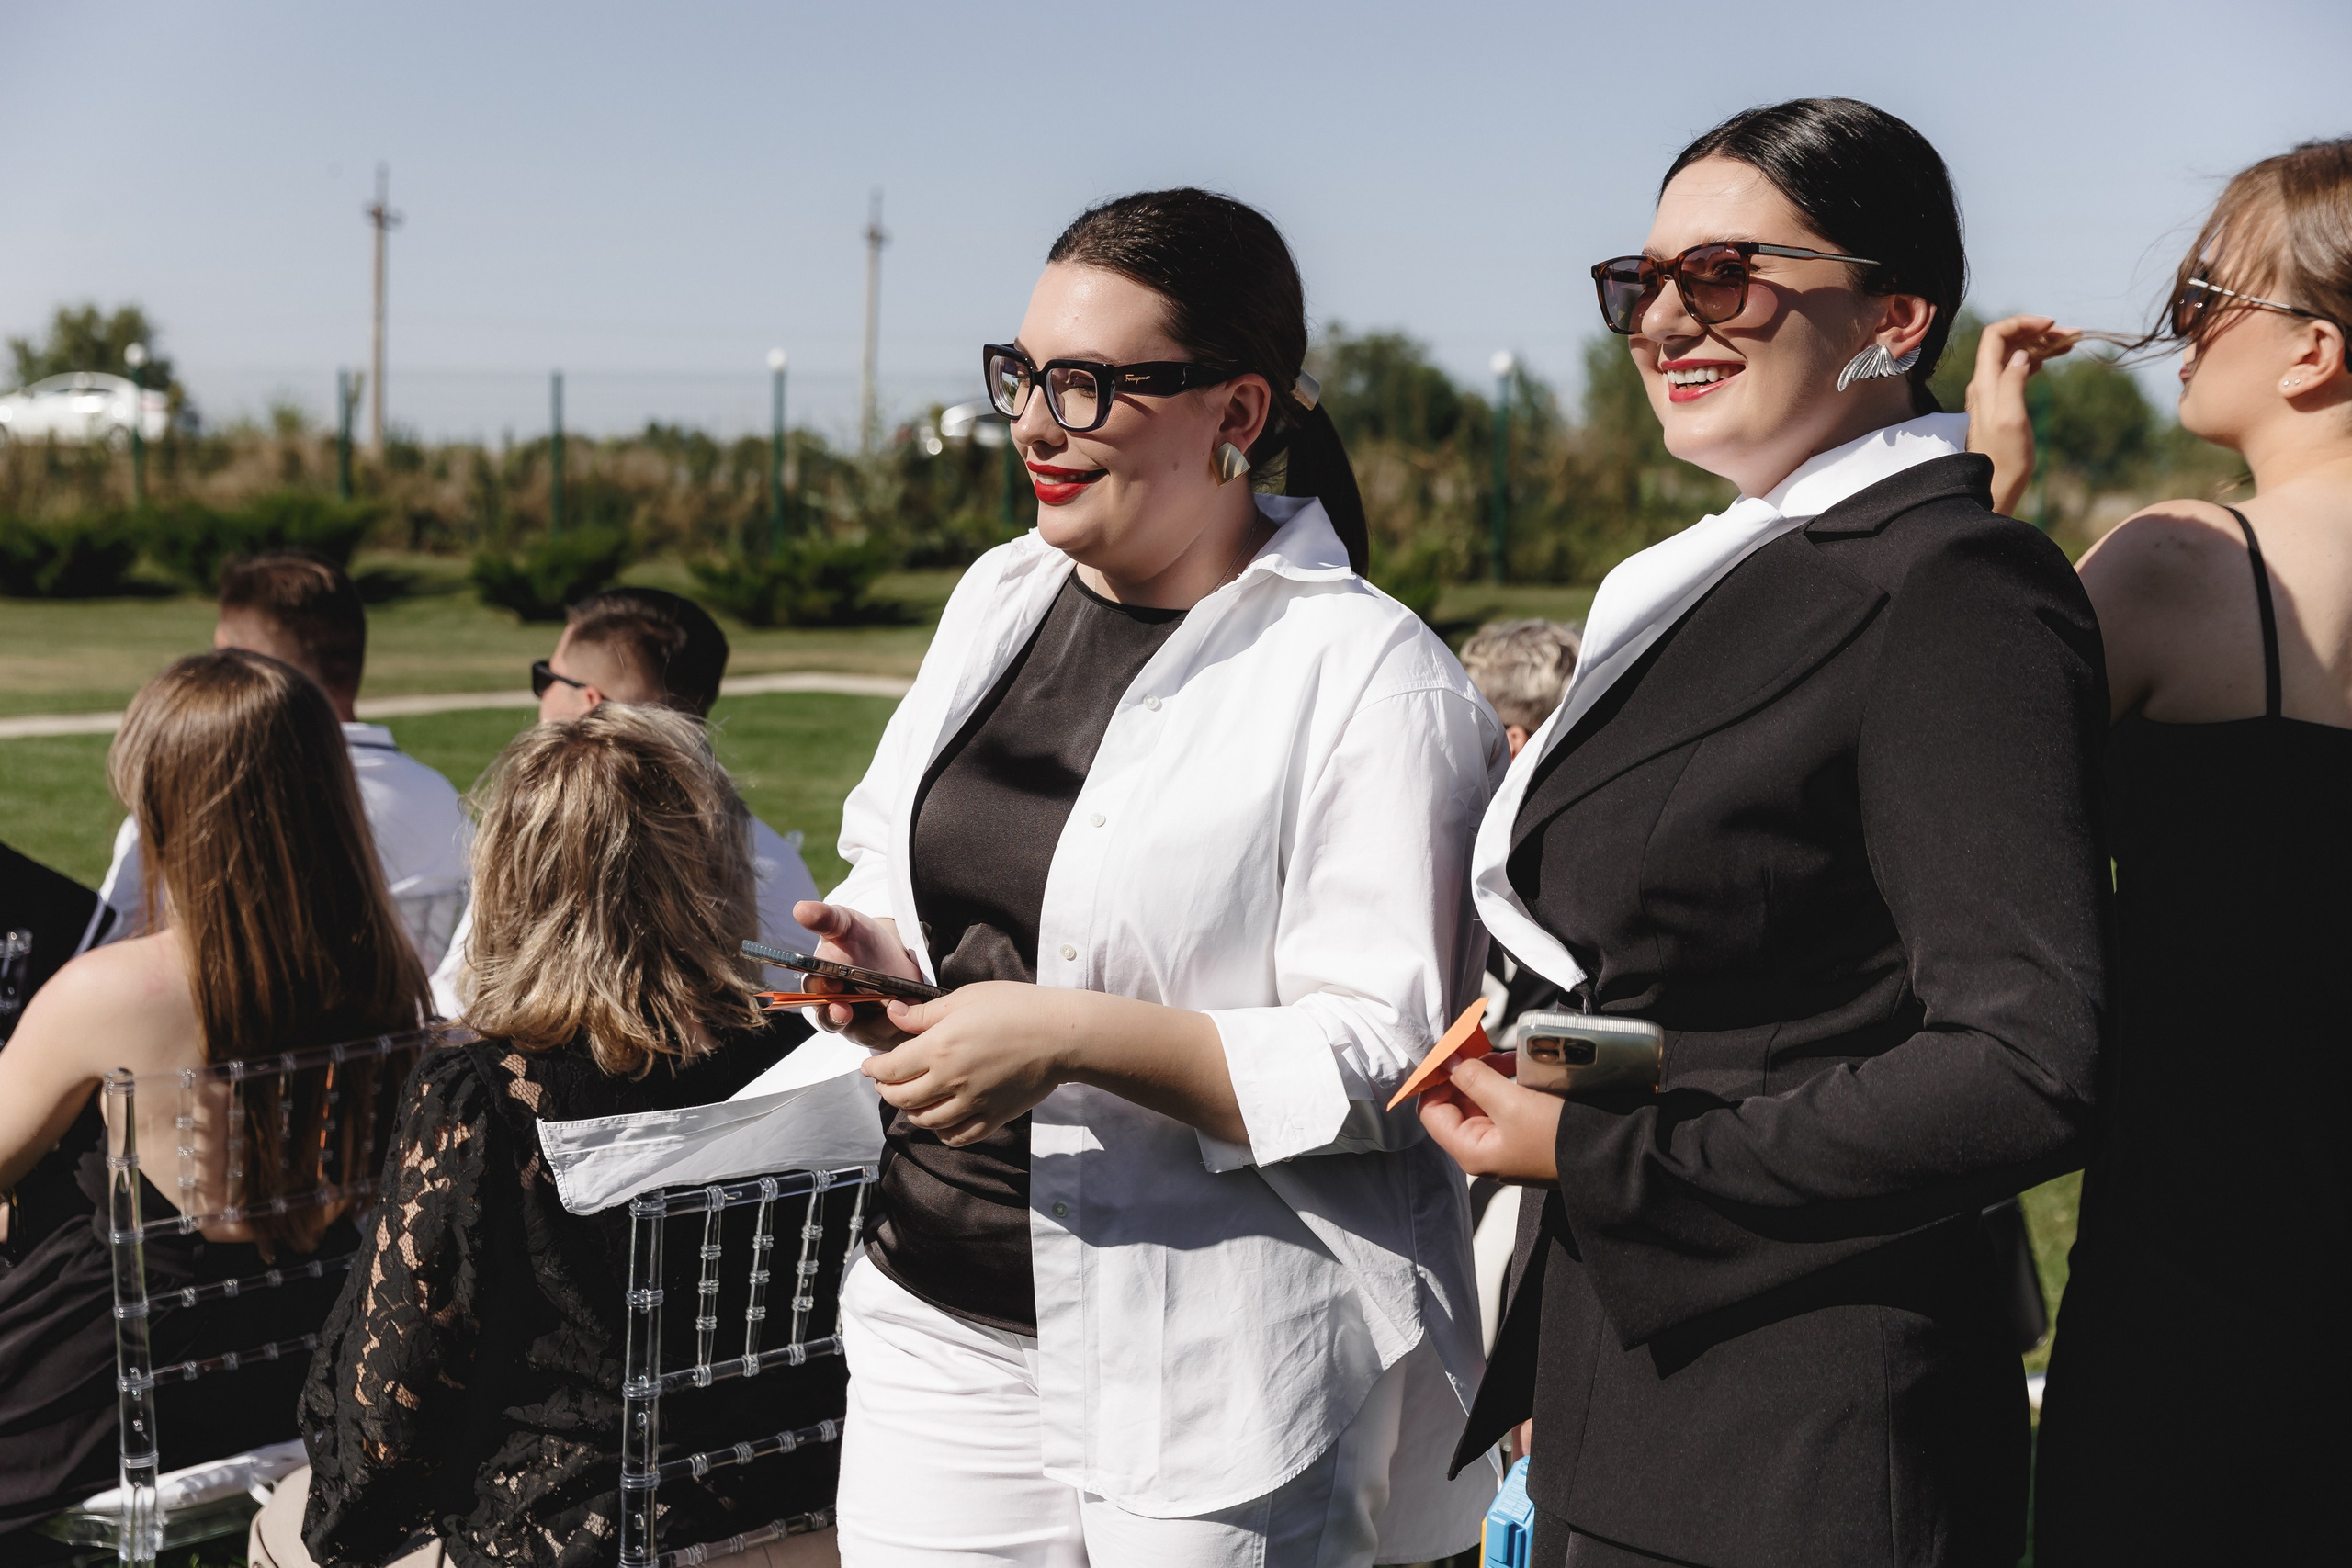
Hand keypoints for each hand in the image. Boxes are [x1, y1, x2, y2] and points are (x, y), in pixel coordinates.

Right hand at [791, 901, 922, 1044]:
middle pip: (831, 1021)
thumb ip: (826, 919)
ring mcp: (859, 1025)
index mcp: (820, 984)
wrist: (893, 954)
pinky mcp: (884, 1034)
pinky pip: (891, 1037)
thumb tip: (800, 908)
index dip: (821, 993)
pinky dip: (902, 1026)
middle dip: (838, 1018)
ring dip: (880, 1021)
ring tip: (897, 1004)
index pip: (813, 993)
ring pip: (865, 1032)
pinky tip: (913, 1007)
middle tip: (845, 1011)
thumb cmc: (861, 940)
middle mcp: (835, 1010)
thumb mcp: (847, 925)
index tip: (832, 987)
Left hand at [862, 982, 1073, 1146]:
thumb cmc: (1017, 1008)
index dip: (874, 1069)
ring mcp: (972, 1103)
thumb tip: (894, 1014)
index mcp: (940, 1047)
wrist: (1061, 1035)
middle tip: (885, 1082)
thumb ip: (926, 1013)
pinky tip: (940, 1120)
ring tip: (912, 1099)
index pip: (891, 1069)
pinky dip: (941, 1132)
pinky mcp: (992, 1117)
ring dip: (911, 1112)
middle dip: (886, 1091)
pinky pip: (957, 1137)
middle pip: (901, 1099)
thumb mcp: (966, 998)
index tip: (869, 1066)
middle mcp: (951, 1080)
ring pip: (925, 1121)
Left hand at [1417, 1055, 1561, 1184]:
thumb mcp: (1511, 1104)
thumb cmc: (1558, 1137)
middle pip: (1456, 1102)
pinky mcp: (1524, 1131)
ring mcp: (1504, 1141)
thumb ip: (1474, 1079)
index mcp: (1471, 1150)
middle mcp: (1483, 1149)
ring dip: (1491, 1072)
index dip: (1436, 1079)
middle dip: (1468, 1071)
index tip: (1450, 1050)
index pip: (1431, 1111)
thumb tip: (1446, 1061)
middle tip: (1487, 1050)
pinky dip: (1509, 1081)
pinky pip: (1504, 1101)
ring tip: (1511, 1058)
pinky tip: (1523, 1067)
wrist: (1609, 1155)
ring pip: (1481, 1097)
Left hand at [1964, 315, 2079, 517]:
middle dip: (2039, 332)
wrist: (1993, 486)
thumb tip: (2021, 354)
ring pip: (2016, 355)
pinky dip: (2037, 360)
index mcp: (1985, 383)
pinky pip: (2018, 371)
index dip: (2022, 323)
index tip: (2052, 325)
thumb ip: (2012, 383)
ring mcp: (1993, 393)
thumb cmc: (2005, 459)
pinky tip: (2052, 359)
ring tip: (2072, 343)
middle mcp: (1985, 384)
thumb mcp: (2011, 420)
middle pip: (2008, 342)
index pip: (1995, 336)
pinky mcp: (2003, 403)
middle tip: (2073, 335)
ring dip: (2042, 345)